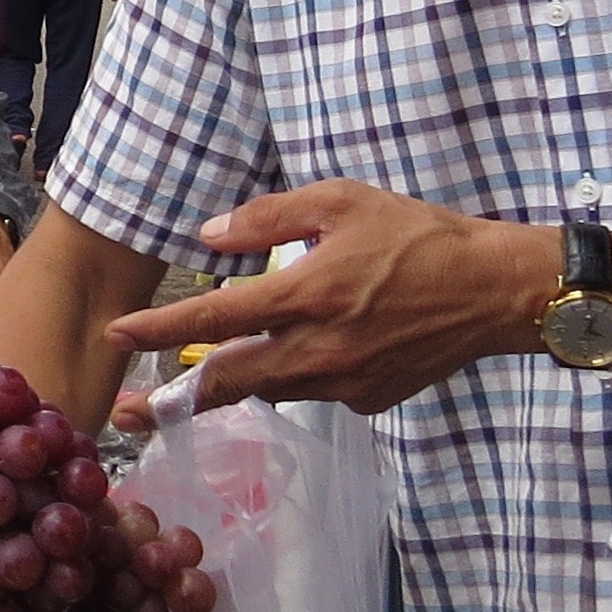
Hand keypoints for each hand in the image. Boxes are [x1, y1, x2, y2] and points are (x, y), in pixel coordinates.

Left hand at [104, 181, 556, 415]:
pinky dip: (297, 377)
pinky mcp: (369, 399)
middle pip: (228, 382)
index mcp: (305, 295)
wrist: (496, 291)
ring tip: (194, 388)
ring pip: (270, 390)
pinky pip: (315, 392)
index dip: (158, 330)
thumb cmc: (418, 236)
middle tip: (128, 411)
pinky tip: (304, 357)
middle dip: (171, 400)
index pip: (213, 319)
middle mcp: (318, 349)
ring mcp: (344, 382)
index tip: (115, 337)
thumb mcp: (343, 200)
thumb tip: (209, 236)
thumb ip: (269, 218)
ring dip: (233, 387)